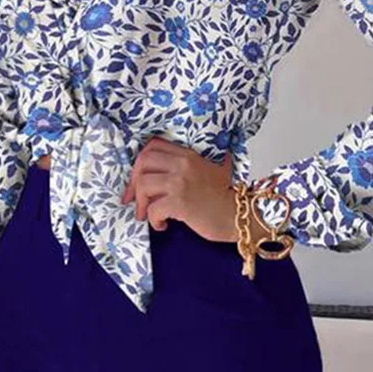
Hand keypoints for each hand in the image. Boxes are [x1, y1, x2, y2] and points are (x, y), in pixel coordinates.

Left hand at [121, 136, 242, 241]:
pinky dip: (153, 220)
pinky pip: (153, 209)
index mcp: (188, 154)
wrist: (239, 216)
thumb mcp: (212, 168)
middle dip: (133, 183)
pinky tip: (162, 225)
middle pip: (142, 162)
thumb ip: (193, 161)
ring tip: (146, 215)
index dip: (140, 162)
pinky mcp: (180, 203)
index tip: (137, 179)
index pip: (153, 146)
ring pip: (143, 184)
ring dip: (141, 203)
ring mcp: (181, 183)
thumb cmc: (224, 197)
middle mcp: (183, 164)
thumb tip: (164, 168)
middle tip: (134, 199)